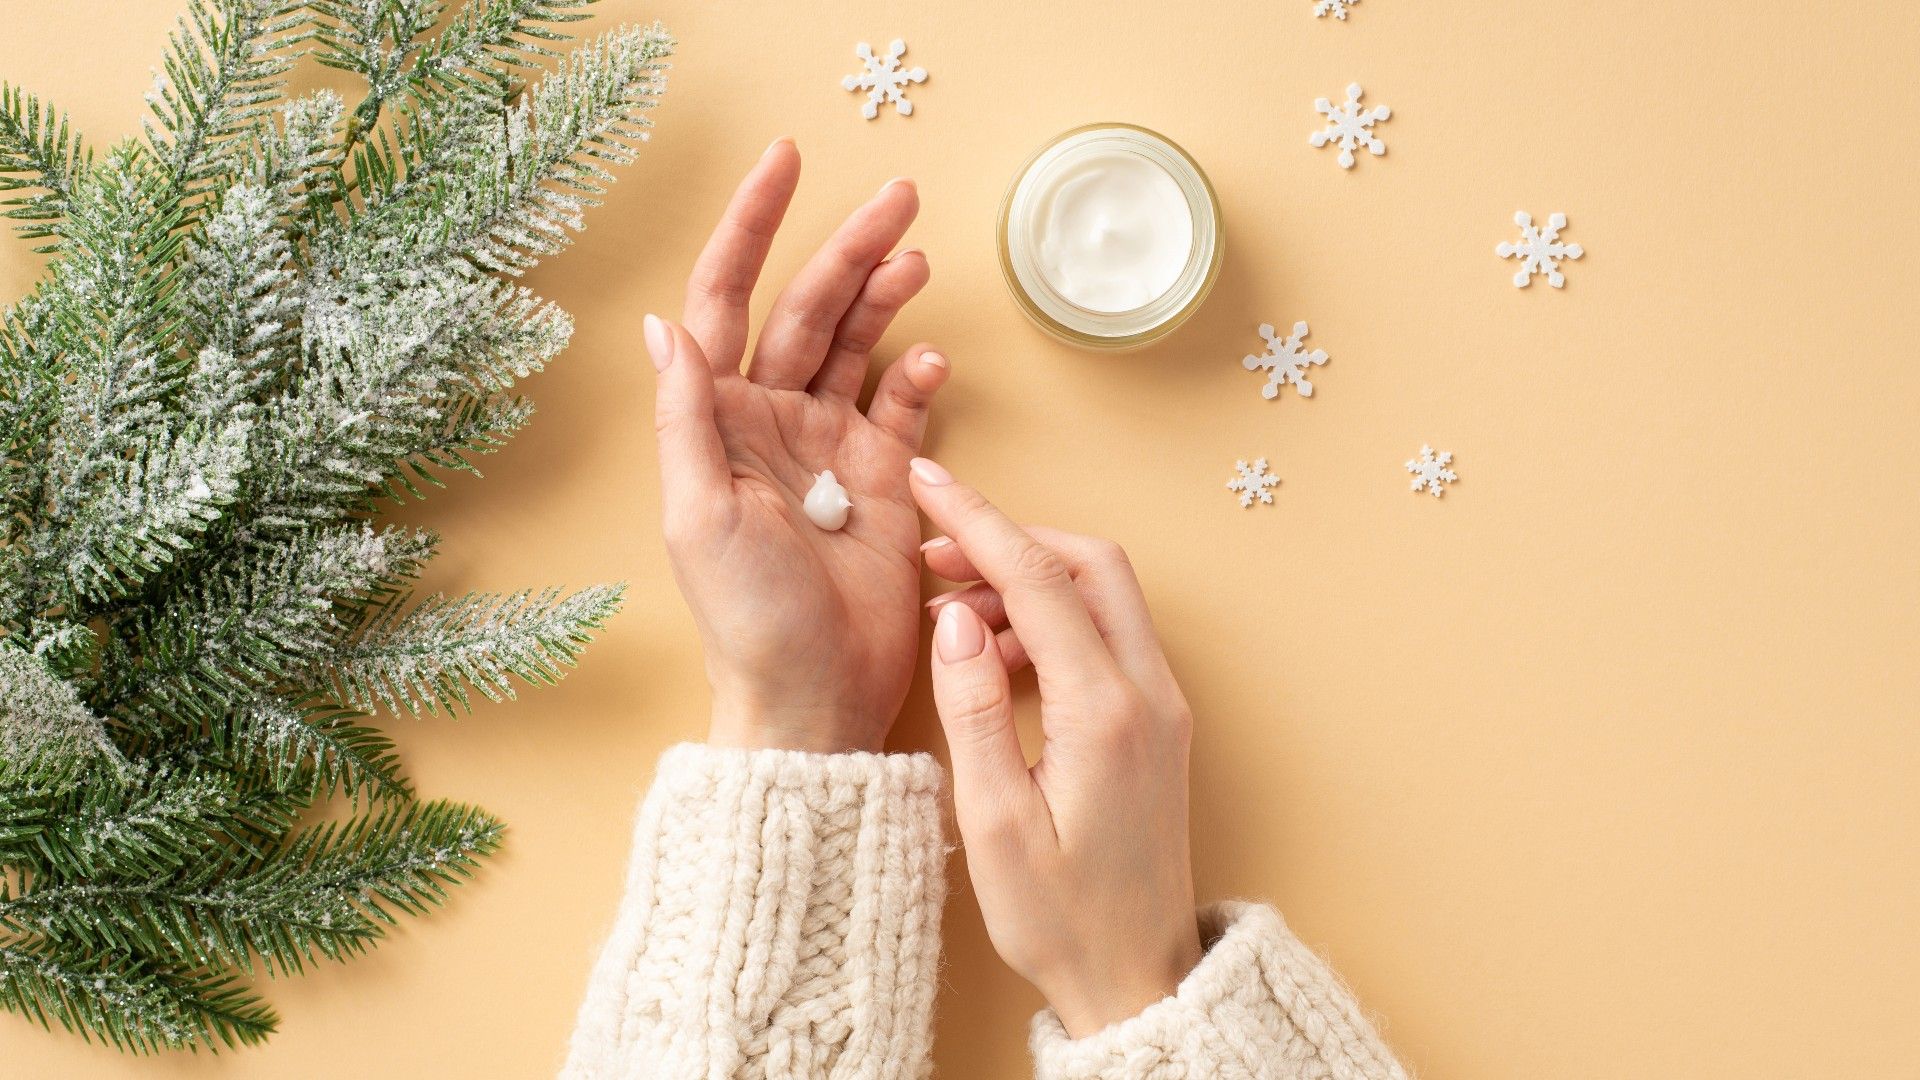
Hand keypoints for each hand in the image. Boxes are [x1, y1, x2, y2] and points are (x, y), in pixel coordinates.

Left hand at [647, 139, 948, 753]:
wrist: (814, 697)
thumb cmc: (745, 618)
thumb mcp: (698, 514)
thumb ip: (688, 417)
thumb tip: (663, 326)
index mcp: (718, 421)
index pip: (727, 300)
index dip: (752, 229)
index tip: (785, 164)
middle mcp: (772, 423)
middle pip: (809, 309)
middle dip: (848, 249)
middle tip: (900, 198)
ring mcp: (831, 450)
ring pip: (858, 346)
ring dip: (885, 297)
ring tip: (917, 257)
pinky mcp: (884, 482)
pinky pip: (902, 409)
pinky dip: (918, 377)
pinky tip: (931, 356)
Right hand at [907, 459, 1205, 1038]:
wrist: (1136, 976)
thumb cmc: (1061, 917)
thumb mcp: (996, 823)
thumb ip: (976, 712)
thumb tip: (956, 619)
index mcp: (1105, 712)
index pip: (1039, 578)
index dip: (977, 521)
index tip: (928, 482)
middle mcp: (1149, 694)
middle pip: (1088, 563)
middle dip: (1010, 539)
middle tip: (934, 555)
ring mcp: (1161, 705)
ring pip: (1102, 595)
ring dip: (1028, 581)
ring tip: (951, 612)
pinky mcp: (1155, 722)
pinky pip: (1107, 637)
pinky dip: (1051, 620)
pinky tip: (994, 657)